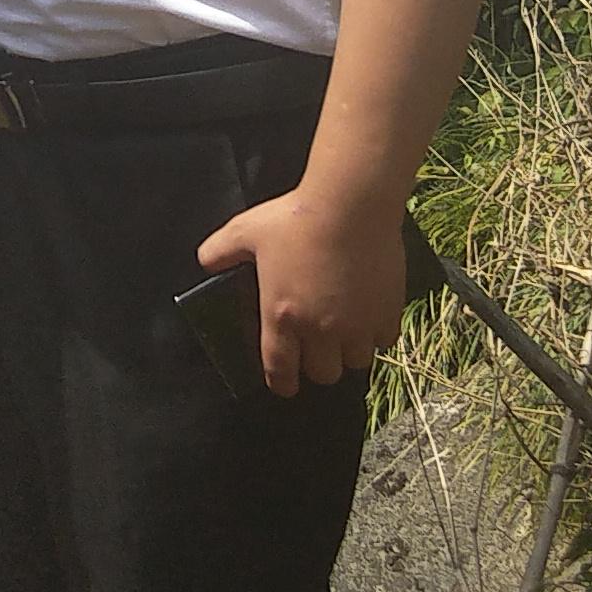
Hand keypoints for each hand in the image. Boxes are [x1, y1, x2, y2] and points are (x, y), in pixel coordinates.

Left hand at [198, 182, 408, 395]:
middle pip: (323, 374)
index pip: (280, 370)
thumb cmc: (294, 218)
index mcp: (282, 316)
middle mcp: (320, 329)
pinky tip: (369, 317)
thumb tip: (204, 261)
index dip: (281, 383)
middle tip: (316, 349)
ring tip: (344, 334)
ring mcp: (357, 324)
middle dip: (317, 367)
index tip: (284, 385)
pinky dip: (376, 335)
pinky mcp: (387, 312)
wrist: (350, 206)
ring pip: (356, 362)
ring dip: (349, 353)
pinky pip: (384, 341)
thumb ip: (221, 251)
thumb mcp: (245, 231)